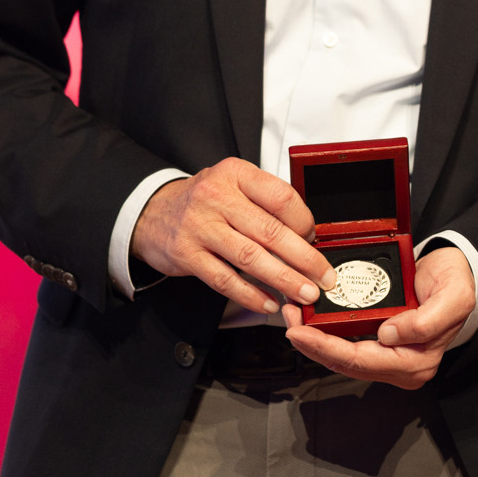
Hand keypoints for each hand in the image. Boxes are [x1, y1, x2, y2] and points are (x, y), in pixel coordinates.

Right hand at [130, 158, 336, 313]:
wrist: (153, 212)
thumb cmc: (204, 201)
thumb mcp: (233, 185)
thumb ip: (264, 202)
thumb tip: (307, 235)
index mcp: (236, 174)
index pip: (281, 196)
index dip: (304, 221)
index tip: (317, 239)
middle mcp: (217, 198)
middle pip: (270, 231)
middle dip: (304, 258)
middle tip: (324, 277)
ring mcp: (200, 226)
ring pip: (250, 257)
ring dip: (283, 279)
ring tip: (304, 293)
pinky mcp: (186, 254)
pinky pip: (224, 279)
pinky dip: (250, 294)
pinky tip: (269, 302)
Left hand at [284, 246, 475, 388]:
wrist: (456, 272)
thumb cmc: (455, 283)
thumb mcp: (454, 297)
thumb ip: (426, 322)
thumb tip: (388, 335)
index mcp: (418, 361)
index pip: (364, 361)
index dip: (328, 348)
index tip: (301, 333)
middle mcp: (401, 366)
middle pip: (347, 363)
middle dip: (313, 345)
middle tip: (288, 323)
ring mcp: (389, 358)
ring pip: (343, 357)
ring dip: (314, 341)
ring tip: (291, 318)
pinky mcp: (380, 345)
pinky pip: (347, 345)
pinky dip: (325, 334)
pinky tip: (308, 320)